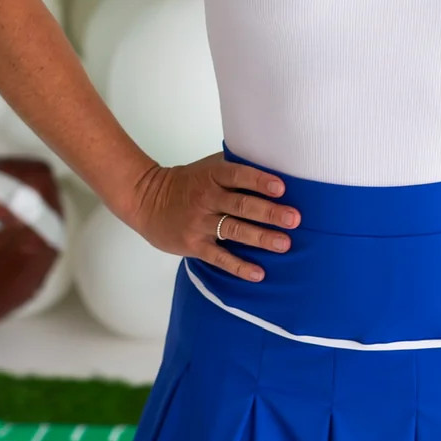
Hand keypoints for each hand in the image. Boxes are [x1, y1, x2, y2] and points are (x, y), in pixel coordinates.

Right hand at [130, 151, 299, 282]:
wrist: (146, 201)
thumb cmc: (188, 182)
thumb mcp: (208, 167)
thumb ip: (234, 168)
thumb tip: (275, 167)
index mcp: (212, 176)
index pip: (238, 175)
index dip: (259, 181)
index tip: (281, 187)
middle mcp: (207, 198)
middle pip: (241, 205)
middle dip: (269, 212)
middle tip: (294, 219)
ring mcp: (200, 223)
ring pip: (234, 230)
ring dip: (261, 238)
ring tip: (285, 244)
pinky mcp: (194, 245)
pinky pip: (219, 257)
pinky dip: (238, 266)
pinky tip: (258, 273)